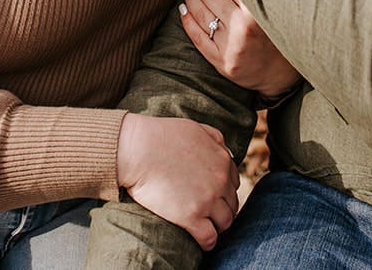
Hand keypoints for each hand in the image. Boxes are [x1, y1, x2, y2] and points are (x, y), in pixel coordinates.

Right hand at [116, 113, 239, 250]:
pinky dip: (208, 242)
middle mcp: (220, 181)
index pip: (233, 184)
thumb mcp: (196, 129)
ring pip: (225, 222)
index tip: (212, 196)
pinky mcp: (191, 217)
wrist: (138, 149)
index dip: (223, 191)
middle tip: (208, 212)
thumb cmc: (161, 136)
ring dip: (217, 225)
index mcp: (223, 161)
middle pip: (231, 204)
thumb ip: (216, 140)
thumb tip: (227, 153)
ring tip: (205, 226)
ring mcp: (207, 200)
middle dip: (222, 208)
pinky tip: (202, 241)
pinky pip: (209, 238)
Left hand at [180, 0, 300, 98]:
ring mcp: (231, 46)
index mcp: (258, 10)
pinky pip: (198, 37)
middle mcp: (244, 28)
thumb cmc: (278, 33)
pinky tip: (183, 8)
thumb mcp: (272, 7)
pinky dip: (187, 20)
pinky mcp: (222, 62)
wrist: (281, 74)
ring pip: (201, 13)